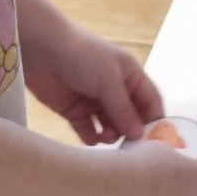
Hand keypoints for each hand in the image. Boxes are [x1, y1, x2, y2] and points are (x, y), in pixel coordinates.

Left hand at [24, 24, 162, 145]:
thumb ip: (124, 109)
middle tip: (129, 146)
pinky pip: (87, 129)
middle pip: (130, 117)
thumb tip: (139, 134)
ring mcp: (93, 100)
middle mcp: (114, 89)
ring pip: (109, 125)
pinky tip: (92, 139)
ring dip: (111, 134)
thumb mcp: (109, 80)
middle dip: (131, 131)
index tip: (155, 140)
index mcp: (129, 75)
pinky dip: (91, 136)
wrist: (41, 49)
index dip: (154, 119)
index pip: (150, 101)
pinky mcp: (73, 110)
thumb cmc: (83, 56)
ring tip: (107, 137)